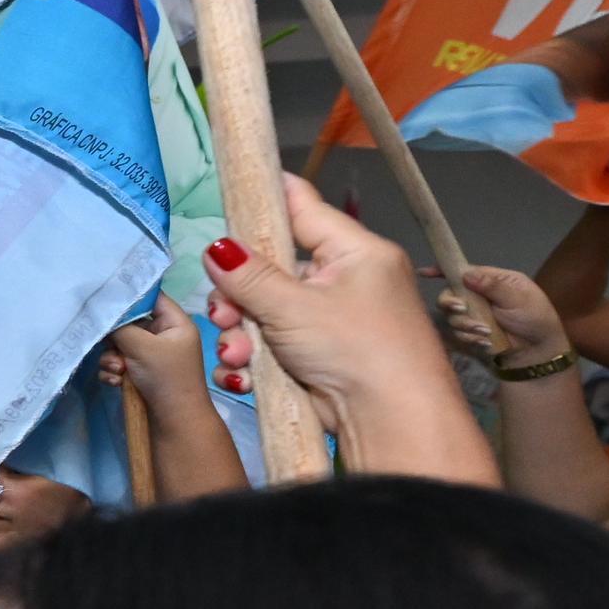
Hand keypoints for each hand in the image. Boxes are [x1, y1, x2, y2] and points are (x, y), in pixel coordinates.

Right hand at [97, 299, 209, 402]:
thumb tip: (100, 312)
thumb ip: (119, 326)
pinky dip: (113, 371)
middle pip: (128, 321)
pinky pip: (116, 363)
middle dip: (116, 336)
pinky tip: (117, 382)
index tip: (103, 297)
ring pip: (118, 344)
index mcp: (175, 323)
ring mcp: (149, 355)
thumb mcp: (143, 346)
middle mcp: (163, 335)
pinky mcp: (138, 372)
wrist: (173, 423)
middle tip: (114, 348)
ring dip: (112, 358)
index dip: (129, 295)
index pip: (150, 296)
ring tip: (118, 372)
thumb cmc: (166, 378)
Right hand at [204, 178, 496, 483]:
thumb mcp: (294, 307)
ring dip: (242, 331)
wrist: (392, 420)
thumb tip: (215, 248)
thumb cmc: (357, 350)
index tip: (230, 188)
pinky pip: (274, 341)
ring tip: (236, 354)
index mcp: (355, 252)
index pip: (304, 208)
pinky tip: (245, 373)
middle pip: (274, 268)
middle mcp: (346, 280)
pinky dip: (254, 356)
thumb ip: (250, 276)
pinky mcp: (319, 355)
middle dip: (238, 293)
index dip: (266, 197)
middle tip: (223, 315)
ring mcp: (332, 319)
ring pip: (267, 309)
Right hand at [438, 264, 568, 367]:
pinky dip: (471, 338)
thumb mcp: (519, 298)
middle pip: (449, 295)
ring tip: (486, 332)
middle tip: (462, 309)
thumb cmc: (536, 317)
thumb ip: (493, 286)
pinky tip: (487, 342)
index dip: (444, 270)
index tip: (425, 272)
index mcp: (492, 281)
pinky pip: (459, 334)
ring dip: (467, 325)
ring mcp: (474, 315)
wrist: (539, 349)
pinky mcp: (471, 333)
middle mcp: (478, 296)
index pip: (464, 272)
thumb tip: (466, 274)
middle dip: (452, 303)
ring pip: (452, 317)